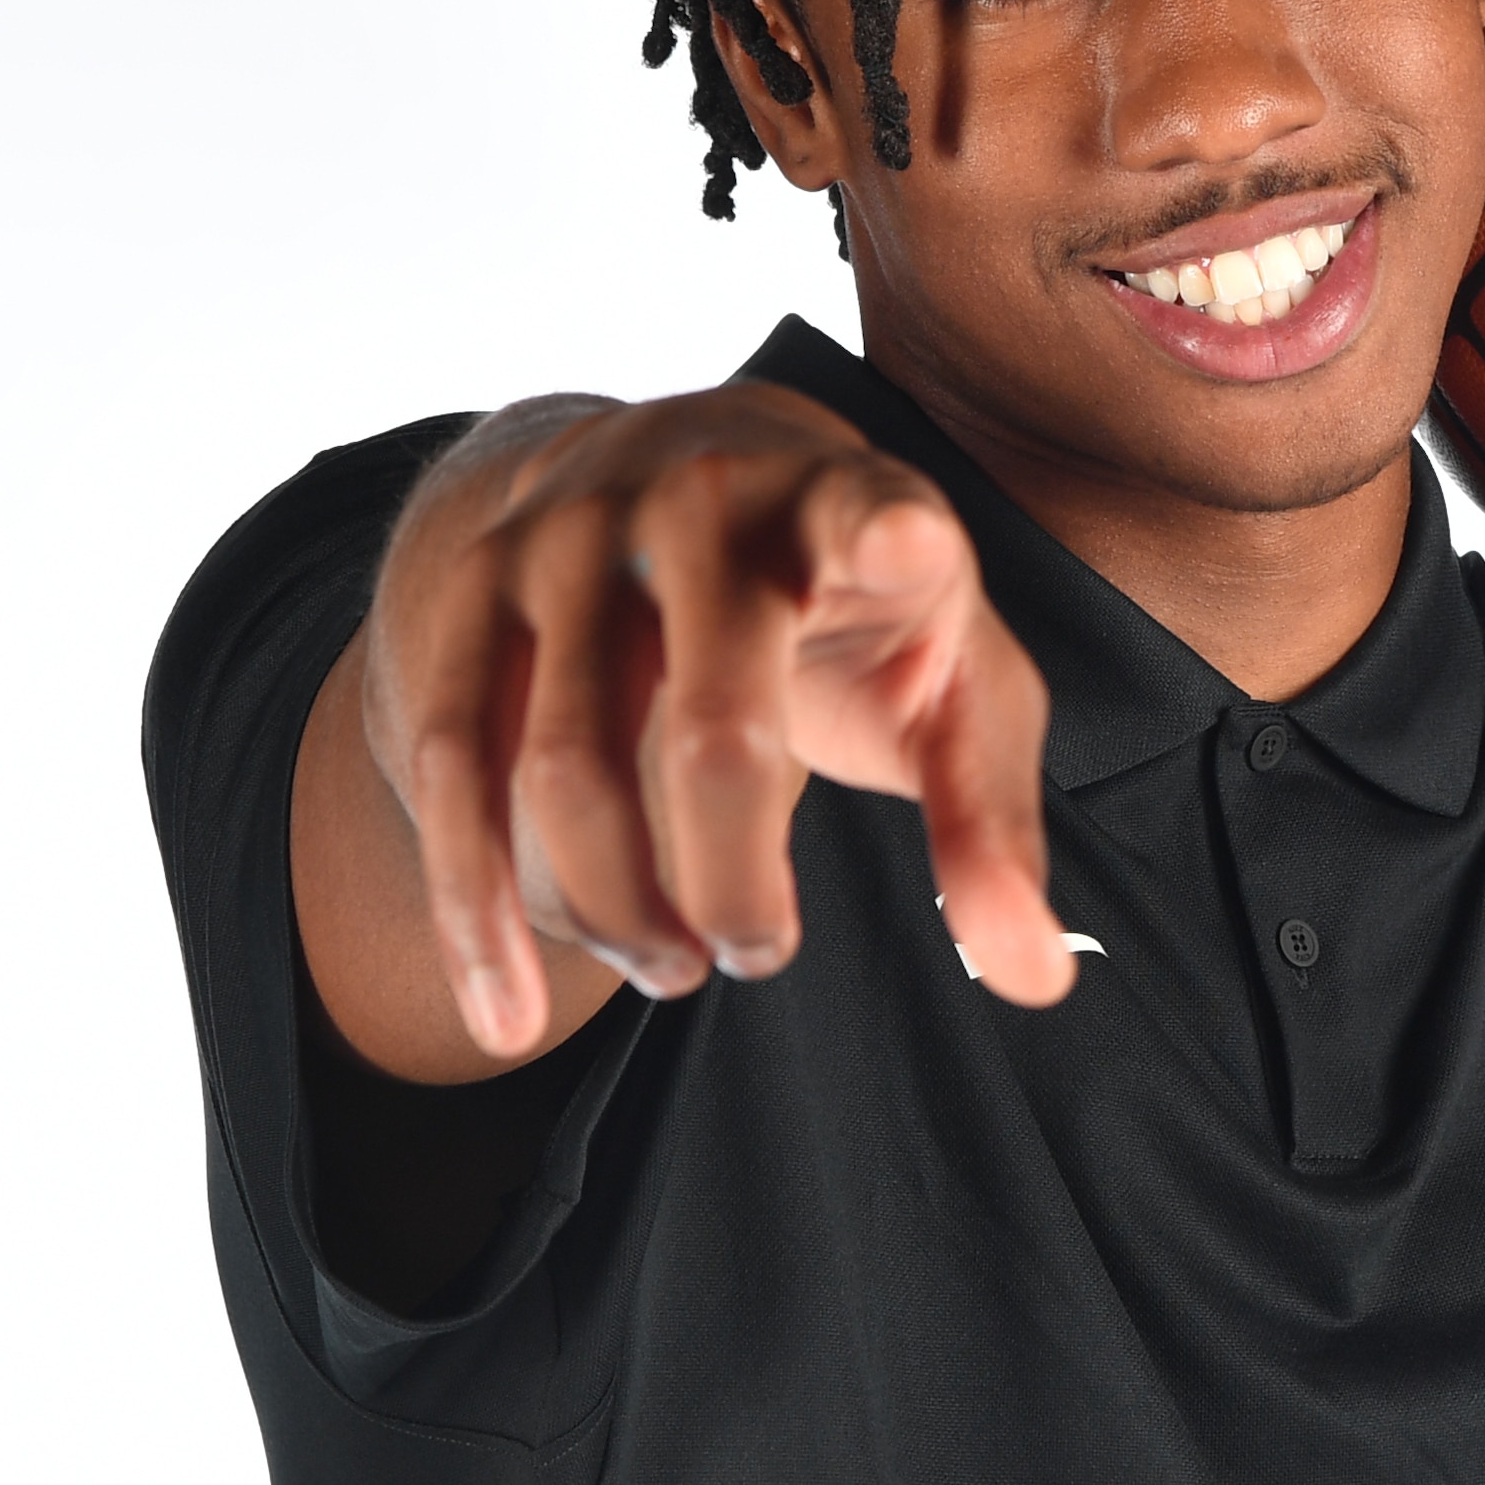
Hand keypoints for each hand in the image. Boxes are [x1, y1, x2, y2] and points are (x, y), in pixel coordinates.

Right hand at [356, 384, 1074, 1062]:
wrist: (677, 468)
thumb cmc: (854, 601)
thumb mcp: (949, 683)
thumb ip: (989, 824)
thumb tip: (1036, 983)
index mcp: (845, 505)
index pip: (870, 513)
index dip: (887, 533)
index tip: (909, 541)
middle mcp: (700, 498)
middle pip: (712, 733)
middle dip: (732, 887)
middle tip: (758, 953)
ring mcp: (566, 535)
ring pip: (564, 766)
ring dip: (616, 908)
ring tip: (673, 967)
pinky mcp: (469, 587)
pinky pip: (449, 765)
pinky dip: (473, 910)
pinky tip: (508, 1016)